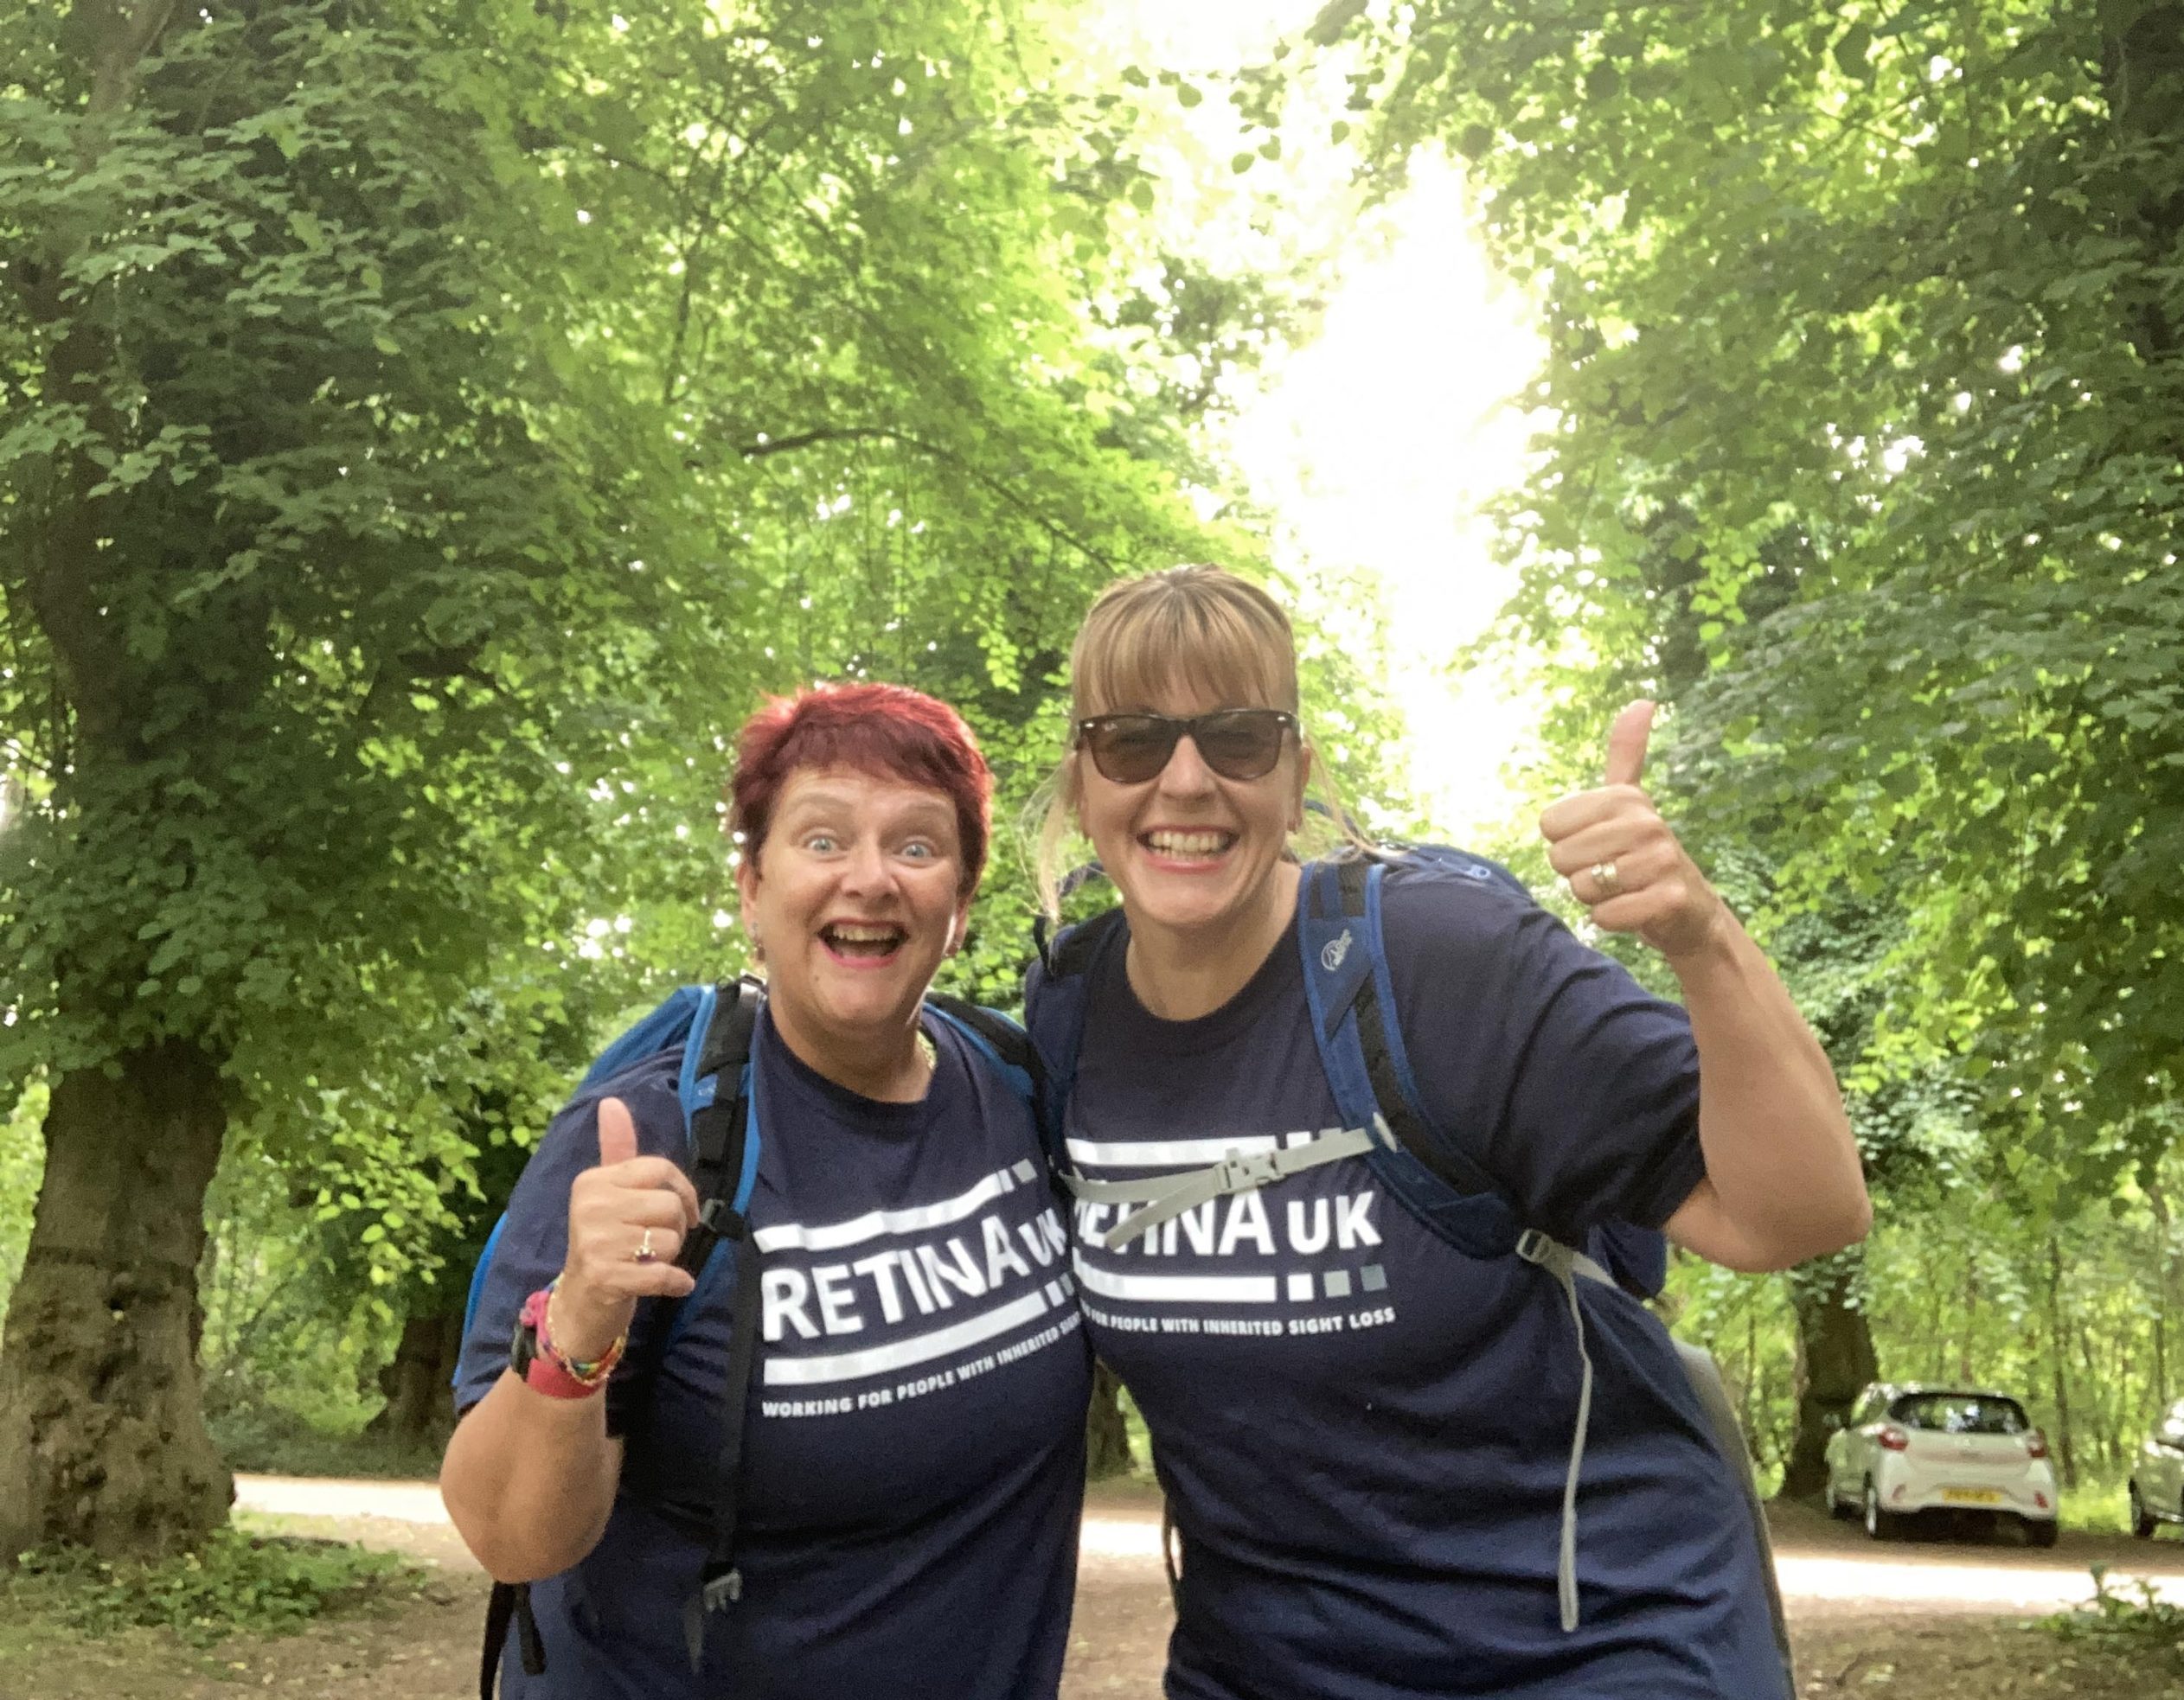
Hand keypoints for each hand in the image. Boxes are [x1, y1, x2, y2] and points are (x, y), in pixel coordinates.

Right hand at [553, 1097, 700, 1360]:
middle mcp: (590, 1207)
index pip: (659, 1169)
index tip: (685, 1210)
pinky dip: (675, 1282)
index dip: (683, 1190)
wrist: (580, 1302)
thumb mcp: (608, 1192)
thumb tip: (611, 1101)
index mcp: (593, 1181)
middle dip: (675, 1229)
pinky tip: (673, 1285)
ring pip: (670, 1240)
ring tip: (646, 1262)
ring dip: (670, 1257)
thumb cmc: (604, 1241)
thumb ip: (616, 1149)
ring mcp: (595, 1242)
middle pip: (670, 1206)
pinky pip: (663, 1273)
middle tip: (654, 1243)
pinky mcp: (606, 1277)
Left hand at [1539, 701, 1727, 961]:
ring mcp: (1662, 860)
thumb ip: (1627, 753)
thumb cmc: (1645, 853)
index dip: (1565, 843)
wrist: (1689, 909)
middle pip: (1561, 858)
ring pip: (1583, 888)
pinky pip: (1605, 915)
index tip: (1598, 844)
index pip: (1549, 825)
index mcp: (1626, 797)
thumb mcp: (1631, 800)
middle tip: (1610, 871)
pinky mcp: (1668, 899)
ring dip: (1595, 898)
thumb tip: (1643, 700)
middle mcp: (1647, 823)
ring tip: (1623, 889)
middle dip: (1578, 873)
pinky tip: (1631, 909)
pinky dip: (1610, 919)